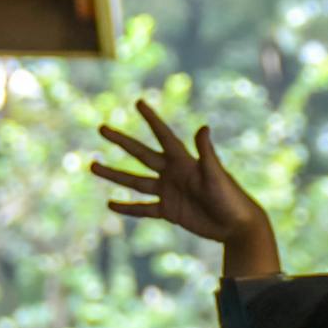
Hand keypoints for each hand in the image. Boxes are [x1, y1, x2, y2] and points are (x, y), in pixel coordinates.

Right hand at [94, 102, 275, 257]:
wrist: (235, 225)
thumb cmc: (229, 197)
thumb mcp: (216, 175)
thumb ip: (206, 153)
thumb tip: (203, 127)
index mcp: (183, 160)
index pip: (163, 135)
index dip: (151, 119)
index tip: (138, 102)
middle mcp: (173, 173)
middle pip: (141, 154)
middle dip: (122, 141)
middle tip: (102, 128)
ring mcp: (169, 191)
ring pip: (136, 181)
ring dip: (114, 174)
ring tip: (92, 165)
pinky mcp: (169, 211)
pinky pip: (144, 209)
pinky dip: (128, 207)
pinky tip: (110, 204)